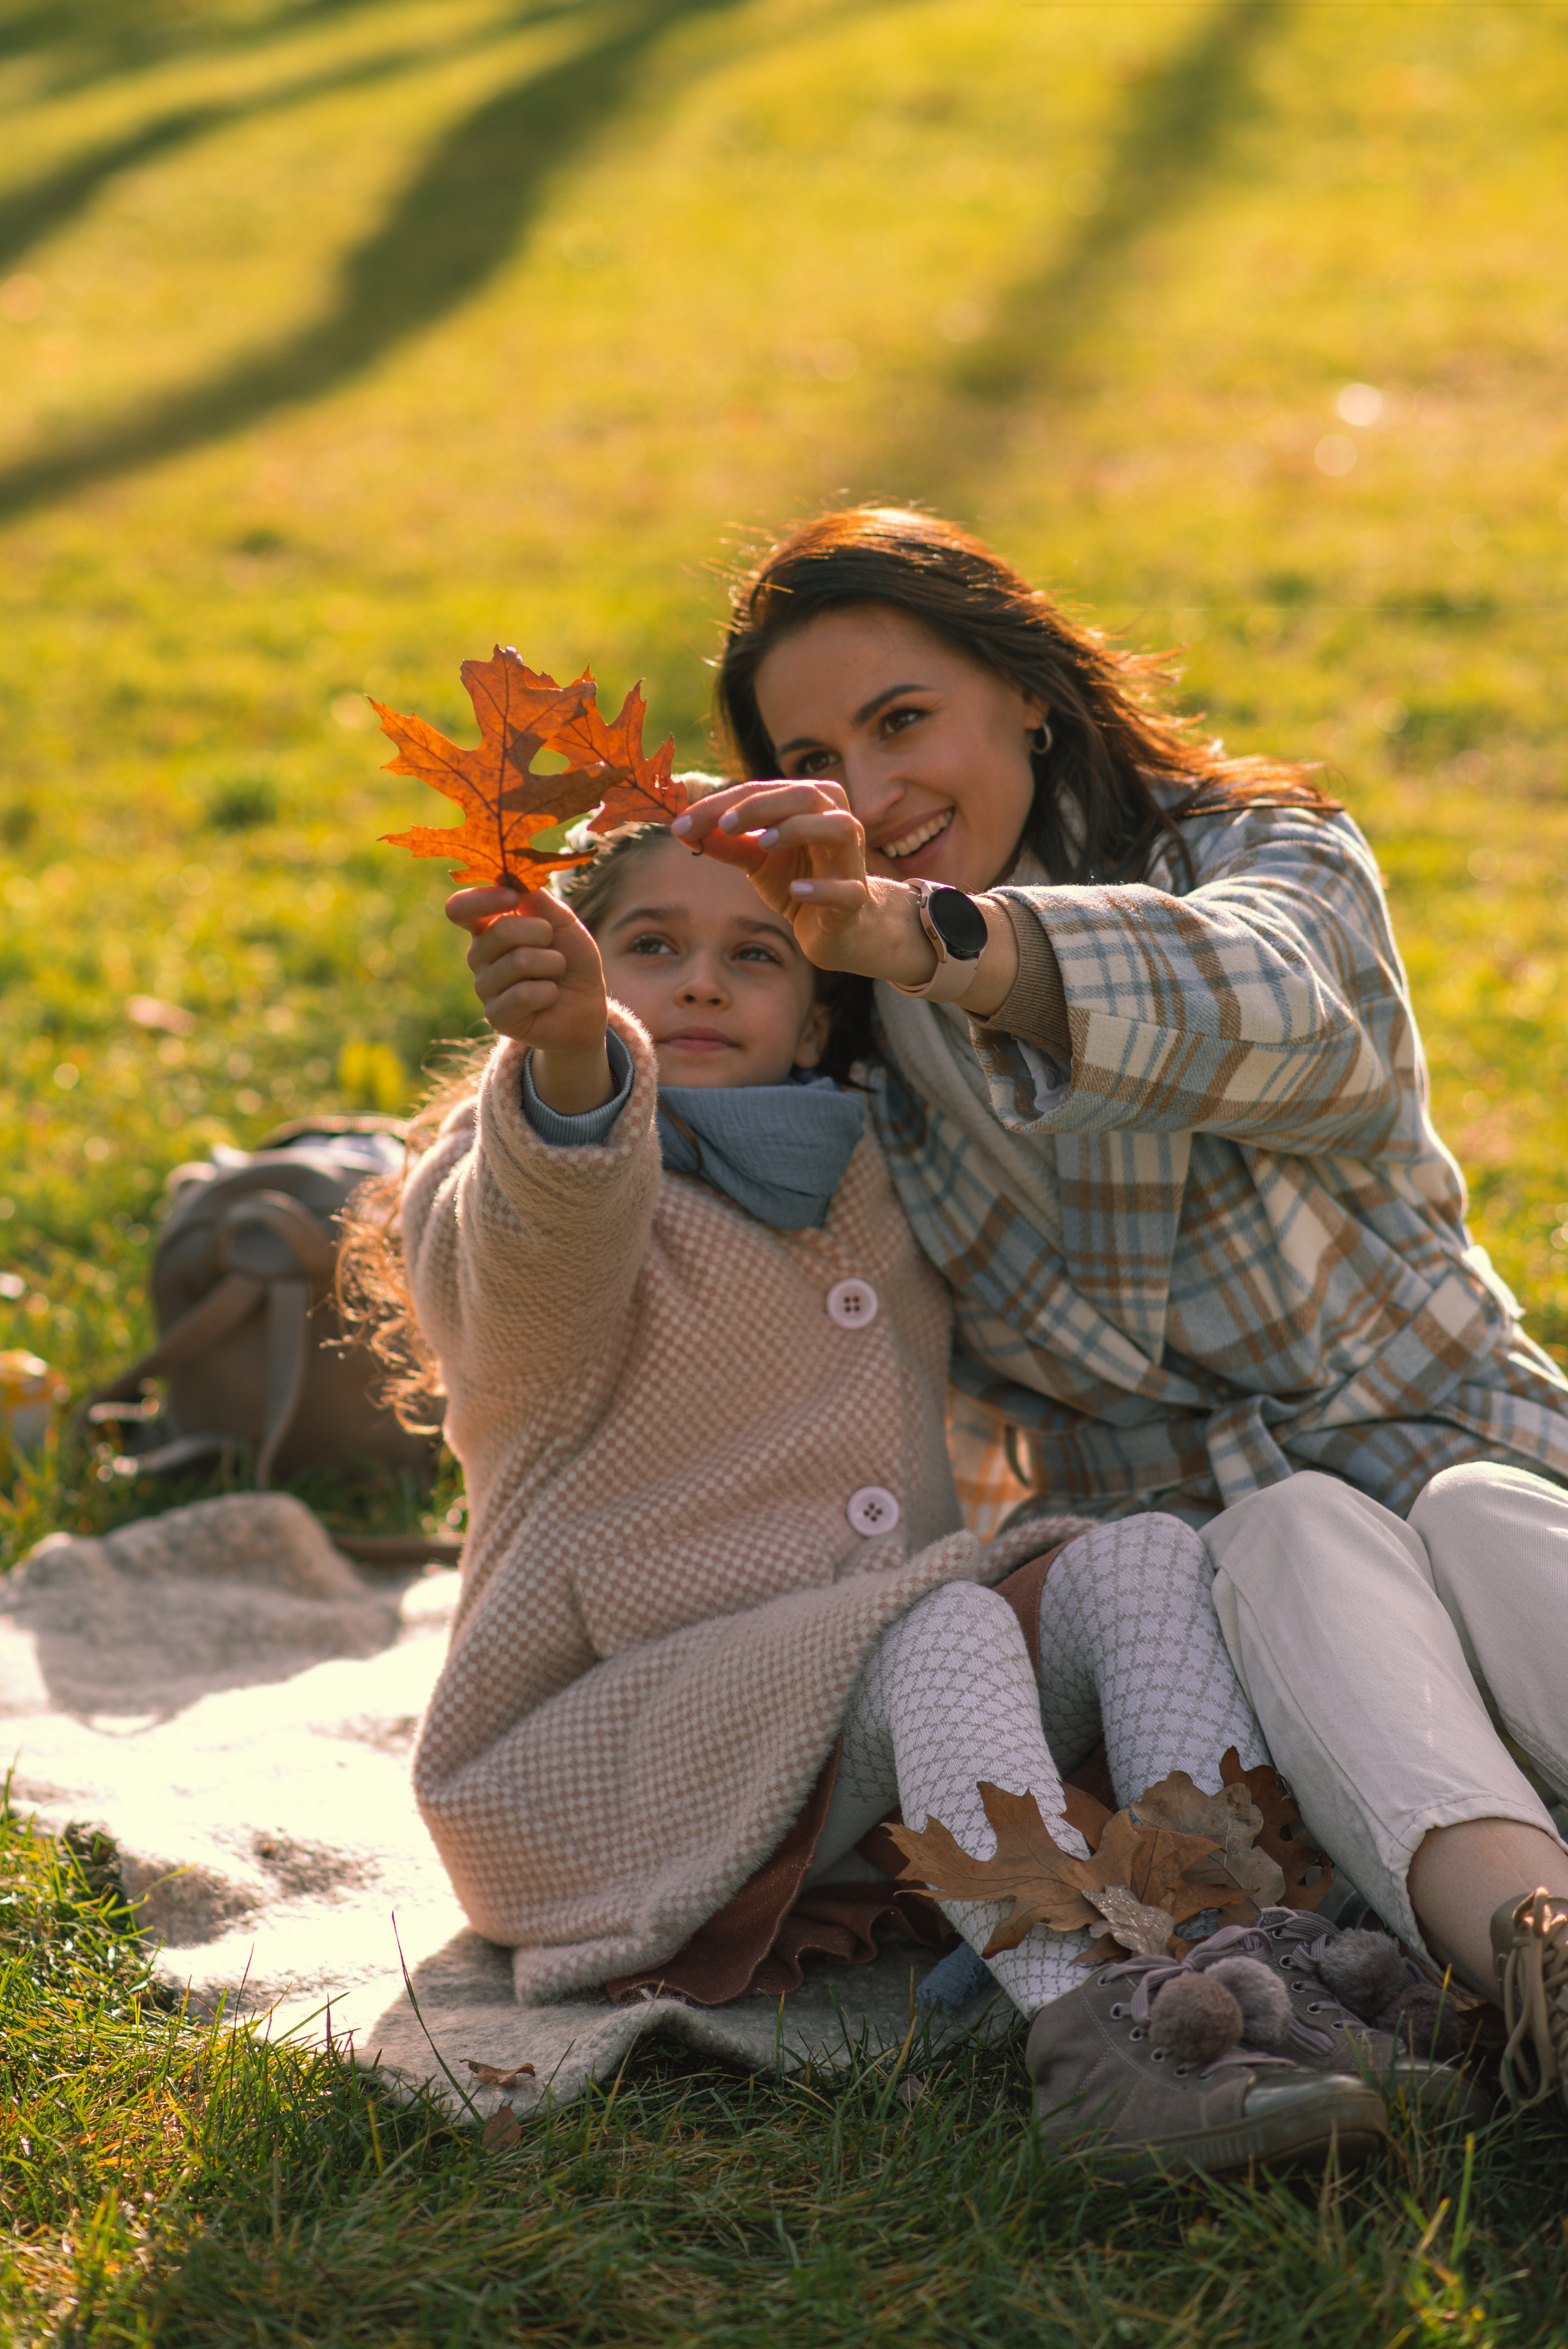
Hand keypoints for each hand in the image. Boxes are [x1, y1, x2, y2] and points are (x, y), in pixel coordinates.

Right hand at [446, 884, 613, 1112]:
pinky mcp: (497, 1015)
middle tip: (553, 946)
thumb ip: (538, 899)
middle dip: (542, 933)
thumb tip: (512, 875)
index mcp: (488, 927)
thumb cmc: (572, 958)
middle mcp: (479, 955)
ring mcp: (485, 987)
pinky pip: (524, 995)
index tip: (514, 897)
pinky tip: (549, 997)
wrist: (586, 1006)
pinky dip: (549, 992)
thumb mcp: (563, 922)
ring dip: (552, 964)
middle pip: (500, 930)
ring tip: (554, 974)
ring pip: (518, 962)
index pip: (461, 908)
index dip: (483, 899)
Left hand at [671, 781, 936, 986]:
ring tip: (764, 843)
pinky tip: (796, 890)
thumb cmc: (798, 878)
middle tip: (724, 824)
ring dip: (800, 830)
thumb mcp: (756, 858)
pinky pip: (846, 889)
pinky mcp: (855, 898)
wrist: (836, 926)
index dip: (721, 804)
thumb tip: (680, 830)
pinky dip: (821, 888)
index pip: (763, 791)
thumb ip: (725, 842)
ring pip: (839, 827)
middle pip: (805, 797)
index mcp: (810, 803)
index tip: (681, 824)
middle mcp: (837, 821)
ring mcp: (850, 860)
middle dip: (761, 806)